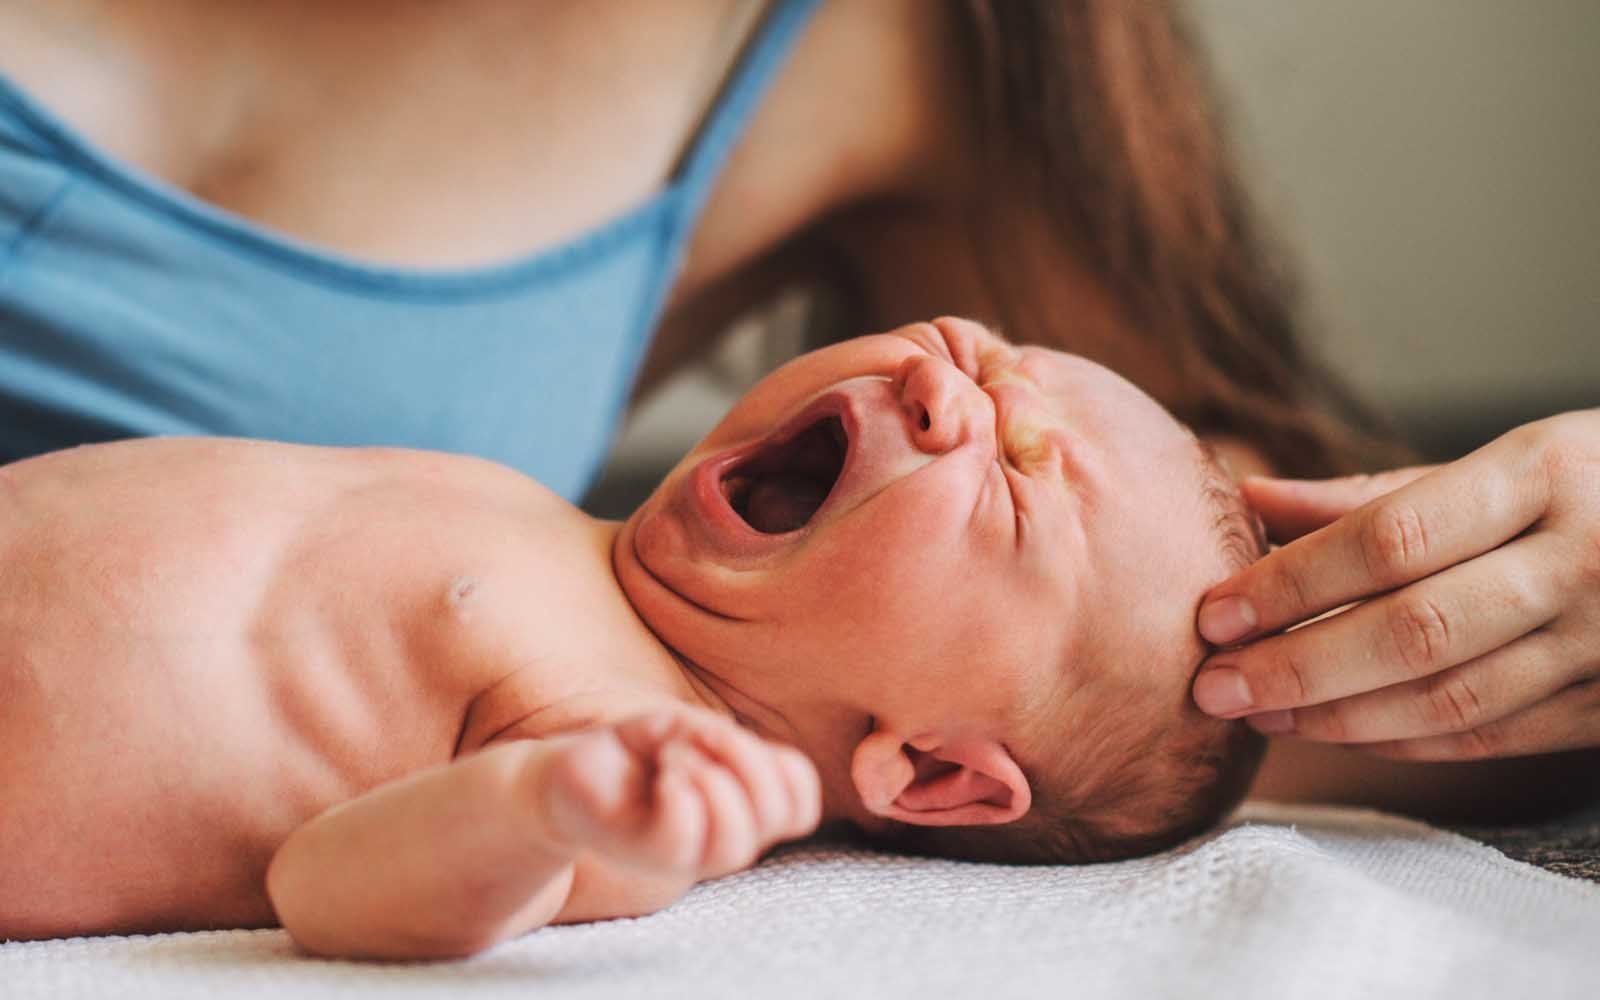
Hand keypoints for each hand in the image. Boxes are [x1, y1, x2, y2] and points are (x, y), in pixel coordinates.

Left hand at [532, 707, 821, 878]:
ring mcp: (685, 855)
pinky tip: (658, 775)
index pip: (801, 806)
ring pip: (736, 841)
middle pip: (779, 818)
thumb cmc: (631, 752)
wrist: (567, 774)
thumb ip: (720, 739)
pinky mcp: (644, 855)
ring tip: (674, 761)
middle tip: (698, 741)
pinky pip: (683, 833)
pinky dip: (678, 788)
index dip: (786, 772)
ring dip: (711, 778)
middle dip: (748, 762)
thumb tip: (736, 749)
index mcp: (741, 809)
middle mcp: (721, 839)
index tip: (733, 742)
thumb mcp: (685, 727)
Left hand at [1192, 410, 1599, 760]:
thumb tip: (1249, 498)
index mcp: (1547, 472)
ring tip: (1256, 713)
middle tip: (1210, 685)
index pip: (1392, 538)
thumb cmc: (1598, 484)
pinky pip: (1495, 735)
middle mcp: (1585, 559)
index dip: (1292, 582)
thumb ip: (1379, 492)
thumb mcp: (1508, 461)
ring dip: (1337, 716)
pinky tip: (1336, 733)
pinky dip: (1404, 742)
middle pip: (1413, 630)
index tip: (1212, 611)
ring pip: (1451, 697)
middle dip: (1296, 666)